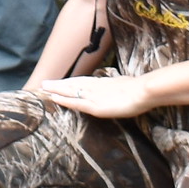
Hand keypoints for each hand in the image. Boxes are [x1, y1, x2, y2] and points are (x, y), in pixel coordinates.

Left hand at [34, 73, 154, 121]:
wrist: (144, 90)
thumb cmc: (142, 89)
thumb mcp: (129, 85)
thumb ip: (121, 87)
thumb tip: (122, 88)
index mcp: (105, 82)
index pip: (84, 81)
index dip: (72, 82)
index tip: (62, 82)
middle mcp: (96, 86)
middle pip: (74, 84)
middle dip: (59, 84)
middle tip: (45, 83)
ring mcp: (94, 95)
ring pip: (70, 91)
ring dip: (56, 90)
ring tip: (44, 88)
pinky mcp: (94, 106)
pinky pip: (75, 102)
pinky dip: (63, 100)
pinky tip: (53, 98)